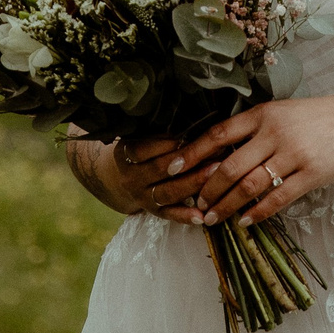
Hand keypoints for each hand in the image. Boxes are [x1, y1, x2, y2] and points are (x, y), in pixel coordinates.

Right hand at [71, 135, 215, 224]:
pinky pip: (169, 215)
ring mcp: (141, 197)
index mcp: (125, 154)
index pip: (144, 149)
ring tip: (215, 176)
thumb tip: (194, 115)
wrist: (117, 178)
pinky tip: (202, 217)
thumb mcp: (140, 135)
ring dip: (192, 185)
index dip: (168, 143)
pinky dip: (185, 216)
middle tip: (215, 153)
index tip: (191, 135)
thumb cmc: (139, 148)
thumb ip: (160, 129)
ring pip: (167, 193)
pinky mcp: (152, 212)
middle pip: (159, 170)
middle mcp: (131, 177)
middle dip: (188, 162)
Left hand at [164, 93, 333, 227]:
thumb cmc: (317, 119)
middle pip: (229, 165)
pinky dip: (258, 213)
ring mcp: (294, 153)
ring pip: (249, 185)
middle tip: (196, 204)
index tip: (172, 168)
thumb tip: (217, 152)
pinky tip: (245, 222)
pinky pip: (277, 198)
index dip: (192, 152)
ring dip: (227, 205)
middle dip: (208, 188)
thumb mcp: (282, 114)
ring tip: (213, 218)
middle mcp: (275, 132)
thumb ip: (254, 129)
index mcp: (263, 114)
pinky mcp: (311, 174)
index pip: (218, 133)